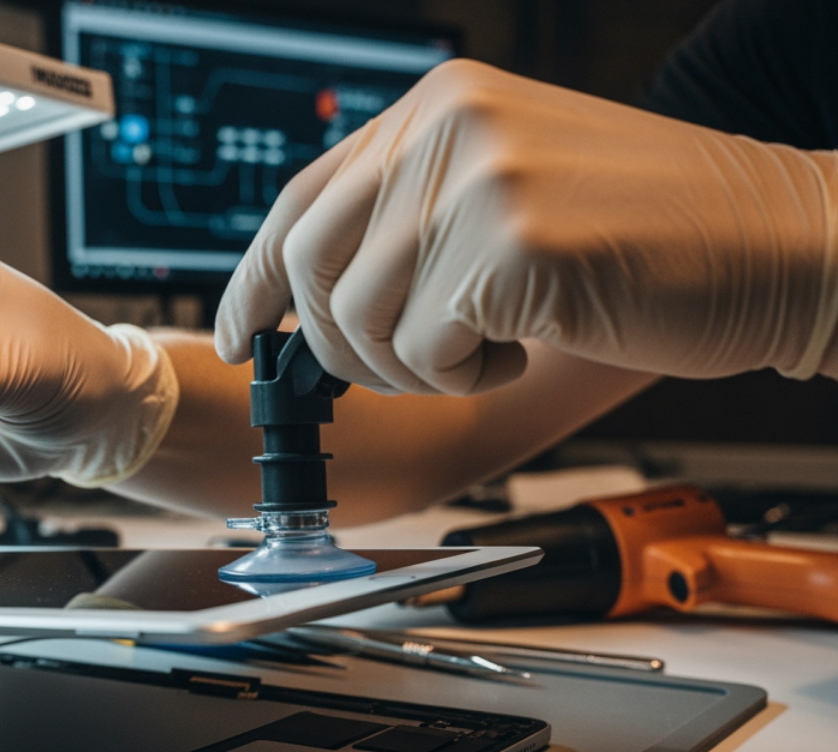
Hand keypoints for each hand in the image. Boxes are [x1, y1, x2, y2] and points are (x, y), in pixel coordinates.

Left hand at [216, 59, 837, 394]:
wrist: (781, 242)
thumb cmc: (653, 233)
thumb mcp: (508, 192)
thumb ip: (412, 215)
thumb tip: (311, 291)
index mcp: (437, 107)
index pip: (300, 199)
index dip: (254, 280)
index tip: (237, 334)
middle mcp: (446, 126)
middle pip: (312, 267)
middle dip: (341, 344)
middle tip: (405, 364)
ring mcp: (478, 179)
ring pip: (361, 319)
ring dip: (414, 366)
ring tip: (488, 346)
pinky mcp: (512, 246)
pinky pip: (424, 352)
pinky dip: (465, 377)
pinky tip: (524, 347)